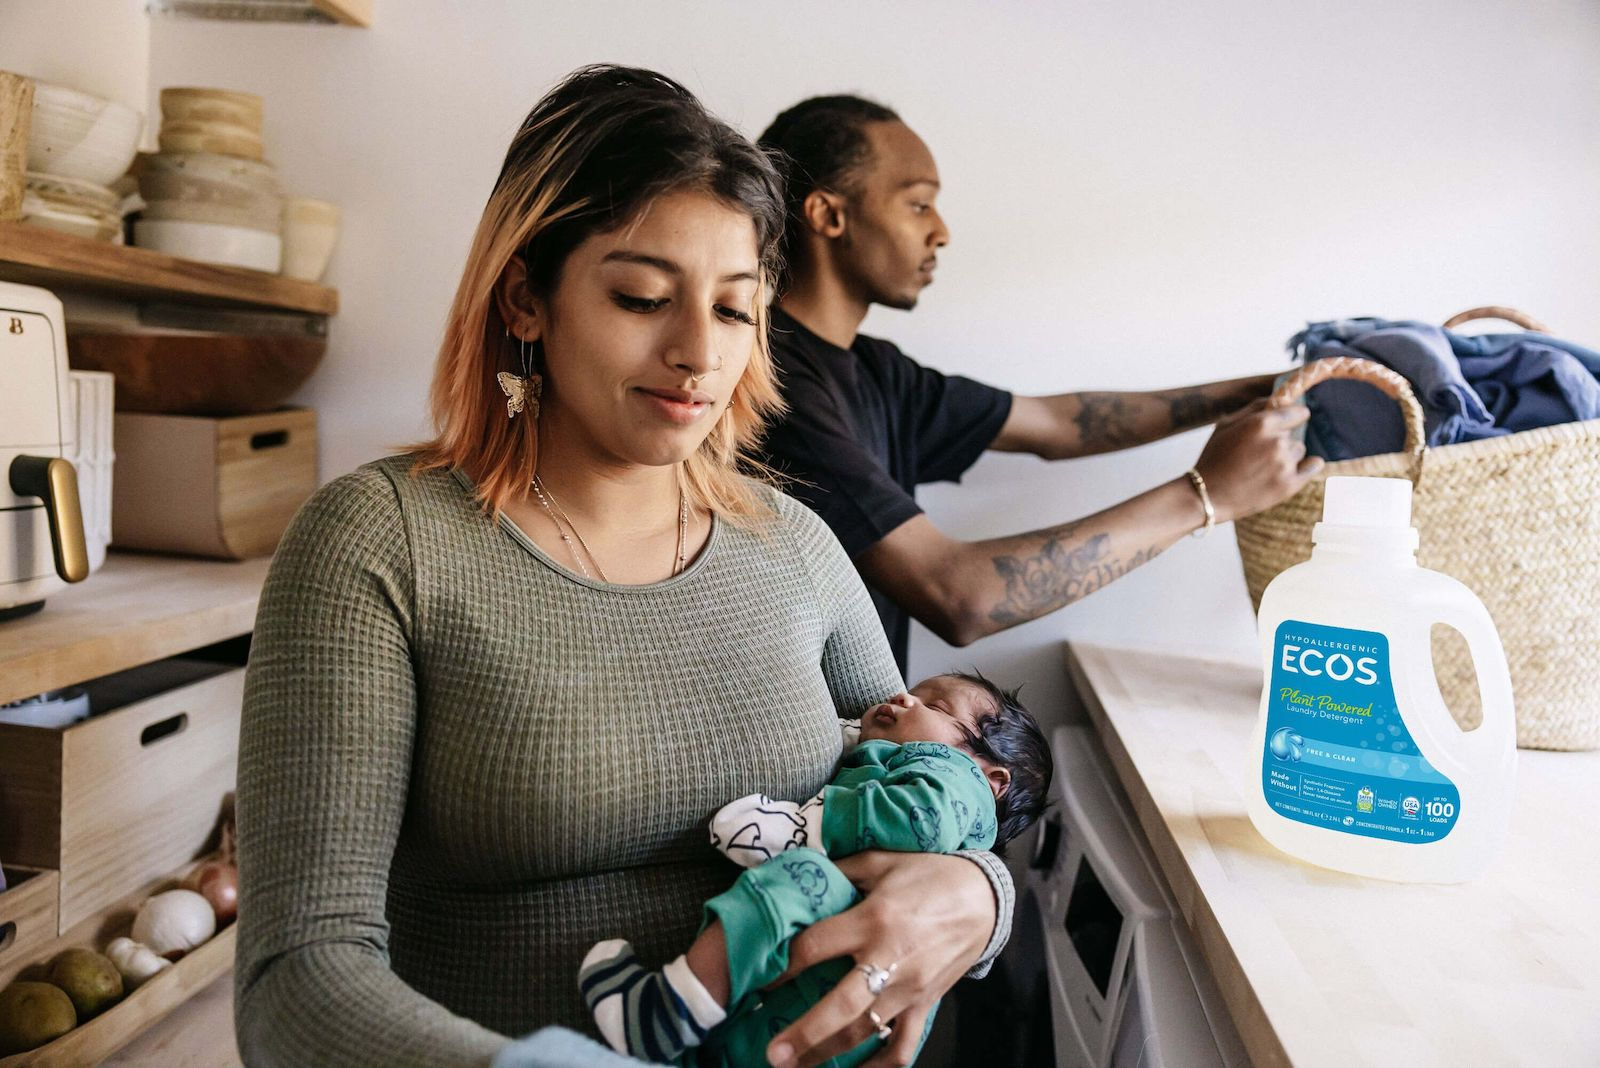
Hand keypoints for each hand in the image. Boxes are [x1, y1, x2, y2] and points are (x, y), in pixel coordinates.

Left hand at [763, 852, 993, 1067]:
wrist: (983, 897)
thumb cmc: (928, 875)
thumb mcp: (881, 861)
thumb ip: (840, 870)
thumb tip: (802, 874)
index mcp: (873, 919)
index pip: (816, 947)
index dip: (782, 966)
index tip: (757, 982)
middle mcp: (890, 959)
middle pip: (840, 1005)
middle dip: (804, 1033)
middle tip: (772, 1054)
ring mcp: (910, 988)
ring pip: (865, 1031)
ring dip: (828, 1053)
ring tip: (795, 1067)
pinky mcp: (925, 1004)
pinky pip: (902, 1046)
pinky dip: (878, 1066)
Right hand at [1194, 399, 1321, 522]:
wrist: (1207, 496)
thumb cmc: (1213, 458)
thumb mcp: (1225, 425)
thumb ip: (1255, 408)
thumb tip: (1279, 398)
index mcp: (1261, 423)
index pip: (1298, 412)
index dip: (1290, 418)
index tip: (1286, 423)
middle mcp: (1276, 442)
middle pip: (1294, 434)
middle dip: (1280, 440)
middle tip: (1259, 453)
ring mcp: (1284, 464)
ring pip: (1299, 450)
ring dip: (1287, 456)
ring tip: (1264, 467)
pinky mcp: (1289, 485)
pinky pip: (1313, 467)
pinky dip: (1309, 466)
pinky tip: (1301, 467)